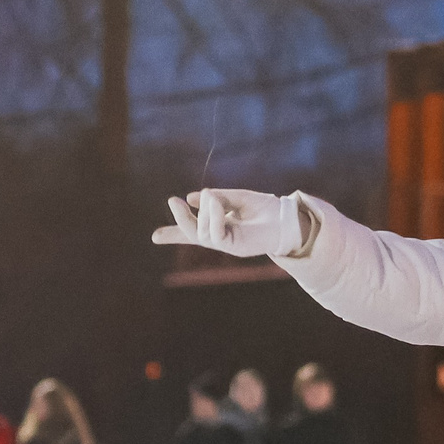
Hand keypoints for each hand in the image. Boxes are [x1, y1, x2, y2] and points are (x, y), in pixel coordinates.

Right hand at [152, 187, 309, 258]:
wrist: (289, 218)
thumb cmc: (268, 208)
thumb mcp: (238, 198)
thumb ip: (217, 198)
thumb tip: (193, 197)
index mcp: (221, 225)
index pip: (193, 230)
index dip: (174, 234)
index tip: (154, 237)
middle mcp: (222, 237)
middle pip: (193, 234)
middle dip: (180, 220)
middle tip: (173, 200)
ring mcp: (228, 244)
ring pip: (202, 234)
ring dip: (204, 212)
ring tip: (212, 196)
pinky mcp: (236, 247)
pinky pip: (216, 235)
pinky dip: (213, 217)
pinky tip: (217, 203)